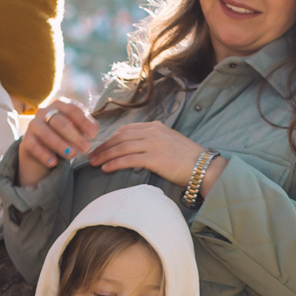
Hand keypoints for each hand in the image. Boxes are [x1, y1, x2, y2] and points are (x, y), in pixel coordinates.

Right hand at [15, 99, 96, 185]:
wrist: (42, 147)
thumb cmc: (65, 135)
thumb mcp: (77, 129)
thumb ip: (85, 127)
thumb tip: (94, 130)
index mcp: (60, 105)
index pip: (72, 109)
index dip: (84, 122)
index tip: (94, 135)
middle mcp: (44, 111)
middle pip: (59, 122)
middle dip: (74, 136)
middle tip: (85, 148)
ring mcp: (33, 124)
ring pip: (46, 133)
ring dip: (60, 144)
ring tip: (71, 155)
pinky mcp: (26, 139)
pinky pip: (34, 146)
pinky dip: (44, 155)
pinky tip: (54, 163)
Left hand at [91, 121, 213, 194]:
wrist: (204, 167)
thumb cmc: (187, 160)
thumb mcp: (169, 143)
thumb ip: (152, 142)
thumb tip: (135, 150)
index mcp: (155, 127)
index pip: (126, 130)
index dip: (110, 138)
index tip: (100, 147)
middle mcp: (153, 132)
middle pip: (120, 137)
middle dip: (104, 146)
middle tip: (91, 155)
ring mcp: (154, 144)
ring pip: (122, 147)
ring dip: (105, 155)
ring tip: (94, 163)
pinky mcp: (155, 158)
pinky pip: (129, 159)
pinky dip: (115, 163)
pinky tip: (106, 168)